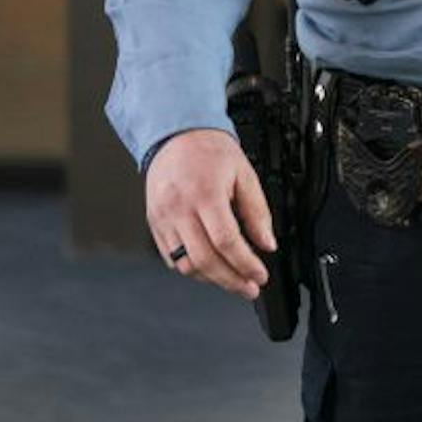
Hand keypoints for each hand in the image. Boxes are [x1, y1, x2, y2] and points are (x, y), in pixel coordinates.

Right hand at [145, 128, 276, 300]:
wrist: (175, 134)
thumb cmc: (208, 151)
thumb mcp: (244, 173)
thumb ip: (257, 211)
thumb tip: (267, 243)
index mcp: (204, 194)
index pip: (226, 242)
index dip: (245, 264)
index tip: (259, 275)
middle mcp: (179, 209)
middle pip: (204, 259)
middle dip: (230, 281)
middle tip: (249, 288)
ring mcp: (163, 218)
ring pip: (185, 264)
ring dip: (210, 279)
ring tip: (232, 280)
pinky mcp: (154, 224)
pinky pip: (170, 257)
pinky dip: (191, 268)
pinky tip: (209, 268)